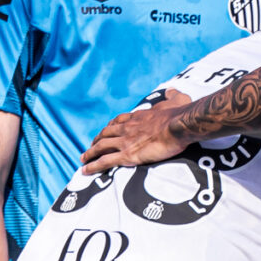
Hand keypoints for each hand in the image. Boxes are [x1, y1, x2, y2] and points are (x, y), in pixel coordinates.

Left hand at [82, 98, 198, 171]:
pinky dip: (93, 166)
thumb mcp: (176, 100)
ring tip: (83, 159)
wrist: (177, 126)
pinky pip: (106, 161)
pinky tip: (85, 170)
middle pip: (105, 133)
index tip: (106, 131)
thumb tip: (172, 90)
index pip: (119, 120)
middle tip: (91, 146)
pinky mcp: (127, 155)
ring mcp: (125, 141)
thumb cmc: (177, 115)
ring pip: (101, 147)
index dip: (110, 126)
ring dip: (90, 153)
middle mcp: (127, 128)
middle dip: (96, 140)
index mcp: (138, 117)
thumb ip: (173, 96)